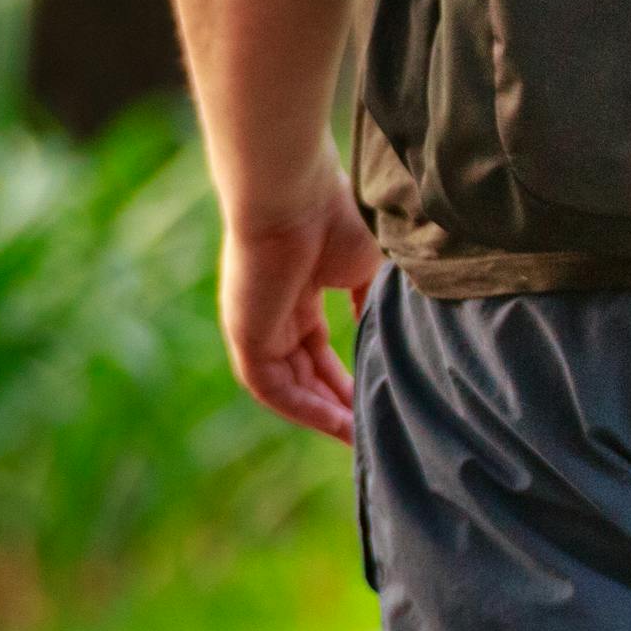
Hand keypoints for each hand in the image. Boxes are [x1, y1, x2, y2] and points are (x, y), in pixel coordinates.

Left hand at [219, 162, 379, 441]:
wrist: (293, 193)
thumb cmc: (335, 216)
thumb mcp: (366, 266)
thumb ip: (371, 303)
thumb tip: (385, 336)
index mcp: (298, 290)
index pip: (317, 348)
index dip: (345, 378)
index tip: (376, 400)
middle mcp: (272, 311)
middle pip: (303, 371)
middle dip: (336, 403)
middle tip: (371, 430)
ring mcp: (255, 324)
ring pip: (287, 386)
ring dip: (321, 414)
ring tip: (358, 438)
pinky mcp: (245, 334)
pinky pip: (271, 387)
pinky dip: (303, 409)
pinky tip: (337, 424)